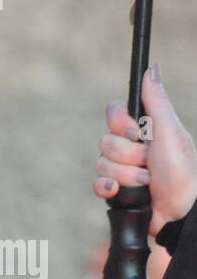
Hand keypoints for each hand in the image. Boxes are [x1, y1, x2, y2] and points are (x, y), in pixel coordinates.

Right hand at [95, 66, 196, 236]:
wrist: (180, 210)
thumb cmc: (182, 170)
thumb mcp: (170, 131)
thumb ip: (157, 100)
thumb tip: (151, 68)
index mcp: (144, 128)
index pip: (114, 111)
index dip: (120, 123)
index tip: (137, 133)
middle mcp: (131, 146)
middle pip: (105, 141)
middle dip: (128, 155)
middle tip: (149, 162)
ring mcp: (121, 169)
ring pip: (101, 164)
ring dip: (126, 175)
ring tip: (147, 181)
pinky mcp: (115, 190)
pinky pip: (97, 185)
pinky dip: (108, 188)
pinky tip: (121, 192)